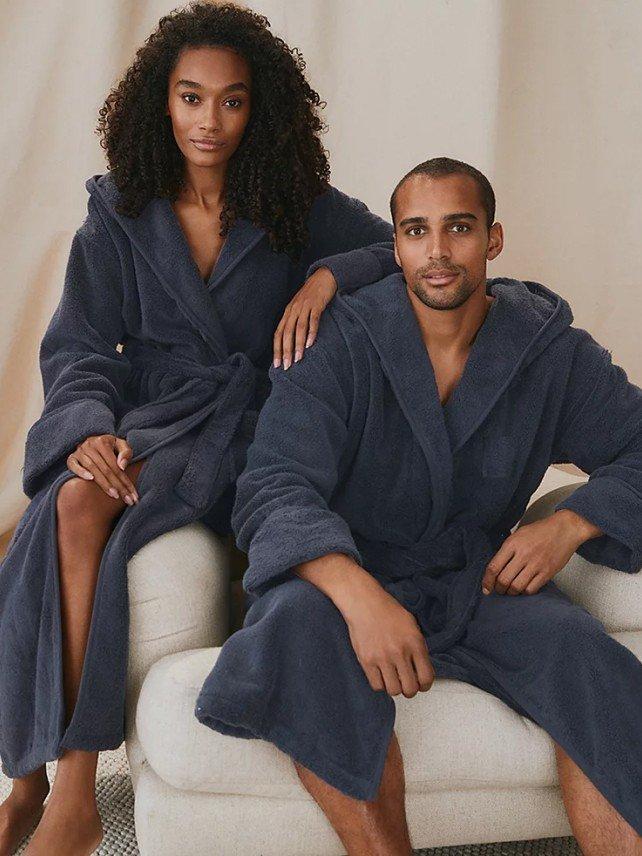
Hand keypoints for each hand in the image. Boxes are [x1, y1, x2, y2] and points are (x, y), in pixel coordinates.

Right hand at [67, 435, 138, 504]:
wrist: (93, 440)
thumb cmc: (111, 446)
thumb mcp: (121, 445)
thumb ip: (126, 453)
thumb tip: (122, 466)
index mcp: (103, 442)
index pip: (116, 465)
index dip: (125, 480)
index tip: (133, 495)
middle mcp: (90, 445)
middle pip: (106, 469)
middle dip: (118, 486)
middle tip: (127, 500)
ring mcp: (79, 451)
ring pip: (93, 469)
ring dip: (104, 484)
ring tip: (114, 495)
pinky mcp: (71, 458)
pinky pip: (73, 465)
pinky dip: (81, 472)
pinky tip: (90, 480)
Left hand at [273, 267, 336, 369]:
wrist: (323, 277)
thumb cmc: (311, 296)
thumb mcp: (299, 309)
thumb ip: (295, 323)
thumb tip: (292, 343)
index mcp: (287, 313)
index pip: (278, 333)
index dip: (276, 349)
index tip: (277, 364)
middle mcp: (293, 310)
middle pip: (286, 333)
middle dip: (285, 350)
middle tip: (286, 365)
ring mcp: (304, 307)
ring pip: (298, 328)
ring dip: (297, 344)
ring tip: (298, 358)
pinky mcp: (316, 304)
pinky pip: (313, 320)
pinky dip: (311, 332)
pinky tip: (310, 344)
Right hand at [341, 576, 434, 697]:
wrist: (364, 602)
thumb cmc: (387, 611)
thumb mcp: (412, 625)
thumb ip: (418, 647)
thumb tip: (421, 669)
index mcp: (415, 643)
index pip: (426, 677)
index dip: (425, 685)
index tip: (421, 684)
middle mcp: (400, 652)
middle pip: (410, 689)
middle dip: (410, 689)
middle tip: (406, 683)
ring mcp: (382, 657)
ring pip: (393, 690)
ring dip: (394, 687)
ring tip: (392, 677)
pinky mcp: (366, 660)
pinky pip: (377, 685)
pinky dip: (380, 683)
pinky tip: (380, 674)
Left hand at [481, 510, 601, 595]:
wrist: (564, 529)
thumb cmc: (540, 531)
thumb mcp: (518, 535)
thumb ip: (506, 550)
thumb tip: (495, 570)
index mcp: (512, 544)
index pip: (493, 567)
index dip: (487, 581)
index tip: (485, 588)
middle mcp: (523, 554)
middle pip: (503, 580)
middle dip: (498, 589)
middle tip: (499, 589)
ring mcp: (536, 564)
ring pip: (516, 587)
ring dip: (510, 592)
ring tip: (510, 590)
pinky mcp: (547, 572)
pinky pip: (531, 589)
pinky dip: (524, 592)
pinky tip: (523, 588)